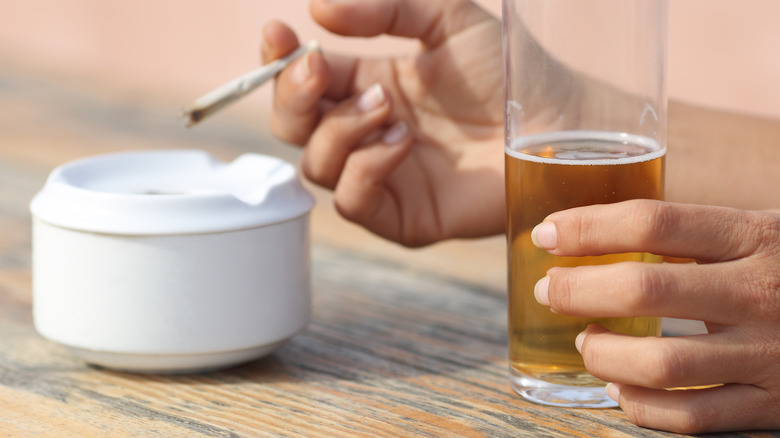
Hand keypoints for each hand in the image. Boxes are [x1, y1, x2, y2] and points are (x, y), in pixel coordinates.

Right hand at [262, 0, 504, 245]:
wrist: (555, 124)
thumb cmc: (506, 74)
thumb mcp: (445, 19)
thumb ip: (385, 8)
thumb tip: (317, 6)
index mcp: (369, 87)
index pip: (304, 80)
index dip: (280, 59)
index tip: (278, 33)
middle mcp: (368, 134)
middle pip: (293, 128)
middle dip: (292, 97)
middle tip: (317, 68)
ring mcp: (384, 177)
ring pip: (316, 164)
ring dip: (340, 129)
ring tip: (387, 107)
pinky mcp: (404, 216)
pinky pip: (353, 201)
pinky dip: (365, 168)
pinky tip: (400, 141)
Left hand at [532, 199, 779, 432]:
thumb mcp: (761, 232)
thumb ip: (695, 234)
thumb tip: (595, 230)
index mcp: (756, 237)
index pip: (655, 221)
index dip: (588, 227)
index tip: (547, 234)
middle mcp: (762, 294)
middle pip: (644, 291)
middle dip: (577, 291)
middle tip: (550, 291)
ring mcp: (769, 356)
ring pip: (659, 365)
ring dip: (601, 355)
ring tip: (585, 343)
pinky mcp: (772, 407)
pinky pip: (688, 418)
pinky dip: (638, 406)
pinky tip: (620, 386)